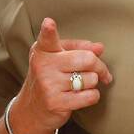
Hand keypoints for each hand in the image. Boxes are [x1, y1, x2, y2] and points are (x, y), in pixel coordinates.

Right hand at [11, 17, 113, 133]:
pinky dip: (93, 96)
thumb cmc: (50, 79)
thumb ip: (79, 49)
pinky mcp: (56, 103)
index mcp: (43, 51)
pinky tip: (82, 95)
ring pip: (91, 79)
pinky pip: (90, 96)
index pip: (47, 38)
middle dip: (100, 66)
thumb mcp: (59, 59)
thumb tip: (99, 47)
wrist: (31, 110)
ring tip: (82, 85)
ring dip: (93, 83)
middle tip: (102, 72)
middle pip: (87, 59)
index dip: (48, 30)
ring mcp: (49, 84)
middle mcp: (44, 65)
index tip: (48, 23)